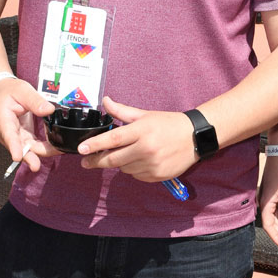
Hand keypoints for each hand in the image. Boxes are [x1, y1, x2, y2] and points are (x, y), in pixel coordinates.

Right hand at [0, 77, 56, 170]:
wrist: (2, 93)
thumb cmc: (10, 91)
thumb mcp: (23, 91)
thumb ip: (35, 101)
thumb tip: (49, 110)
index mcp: (4, 119)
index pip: (8, 135)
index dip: (13, 146)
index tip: (17, 157)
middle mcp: (7, 132)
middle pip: (18, 147)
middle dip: (28, 157)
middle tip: (36, 166)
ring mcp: (15, 136)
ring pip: (28, 149)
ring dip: (41, 153)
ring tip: (58, 152)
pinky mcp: (23, 137)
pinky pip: (33, 145)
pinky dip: (45, 147)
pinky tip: (57, 147)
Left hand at [78, 96, 196, 180]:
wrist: (195, 137)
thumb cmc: (168, 124)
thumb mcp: (145, 115)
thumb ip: (122, 111)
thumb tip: (105, 101)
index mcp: (142, 131)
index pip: (114, 138)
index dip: (95, 144)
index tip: (81, 149)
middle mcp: (146, 149)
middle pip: (113, 159)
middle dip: (97, 161)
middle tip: (86, 161)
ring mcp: (152, 164)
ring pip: (124, 169)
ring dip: (121, 163)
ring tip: (131, 152)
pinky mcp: (157, 176)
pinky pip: (136, 176)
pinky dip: (134, 169)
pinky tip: (143, 160)